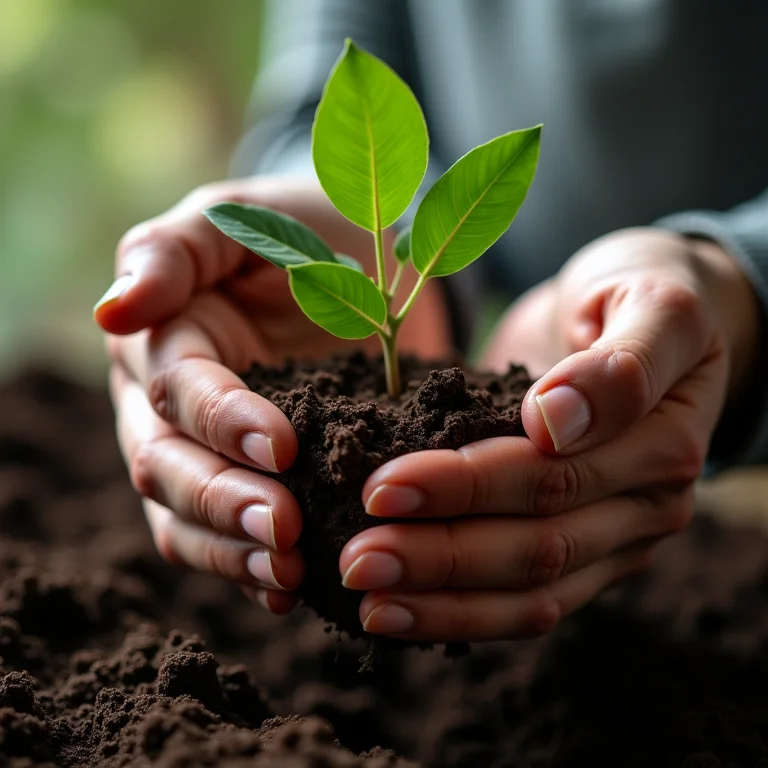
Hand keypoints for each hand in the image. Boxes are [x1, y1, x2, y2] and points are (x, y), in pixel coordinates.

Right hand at [96, 176, 450, 610]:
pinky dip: (251, 569)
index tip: (281, 448)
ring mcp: (209, 452)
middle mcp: (172, 406)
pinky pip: (230, 540)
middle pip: (168, 468)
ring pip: (187, 519)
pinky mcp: (254, 481)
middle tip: (282, 530)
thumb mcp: (242, 218)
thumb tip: (112, 310)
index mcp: (166, 339)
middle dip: (221, 503)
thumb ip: (175, 252)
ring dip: (231, 551)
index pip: (178, 392)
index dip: (221, 423)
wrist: (365, 266)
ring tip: (285, 571)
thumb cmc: (301, 230)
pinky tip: (289, 590)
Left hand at [339, 228, 761, 641]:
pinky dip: (461, 614)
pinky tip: (395, 613)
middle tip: (355, 557)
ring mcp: (619, 538)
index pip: (554, 473)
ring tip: (365, 596)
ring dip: (444, 598)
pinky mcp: (590, 557)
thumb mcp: (649, 300)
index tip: (383, 486)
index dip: (467, 485)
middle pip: (539, 543)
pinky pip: (528, 603)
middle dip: (441, 553)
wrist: (650, 322)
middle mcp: (648, 504)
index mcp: (664, 439)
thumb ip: (620, 361)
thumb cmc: (636, 295)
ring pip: (532, 590)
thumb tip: (555, 420)